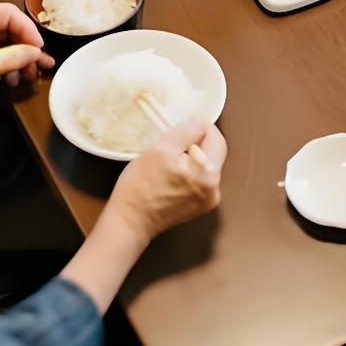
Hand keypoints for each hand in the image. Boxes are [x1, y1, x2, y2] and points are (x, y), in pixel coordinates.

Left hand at [0, 5, 53, 123]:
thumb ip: (12, 58)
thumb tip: (36, 52)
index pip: (10, 14)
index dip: (28, 31)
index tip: (38, 50)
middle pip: (9, 26)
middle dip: (26, 47)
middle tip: (39, 66)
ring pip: (5, 39)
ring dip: (18, 57)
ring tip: (26, 76)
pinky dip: (6, 61)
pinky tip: (11, 77)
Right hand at [104, 121, 226, 245]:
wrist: (129, 222)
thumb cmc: (140, 184)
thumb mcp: (160, 148)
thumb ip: (186, 132)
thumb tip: (201, 123)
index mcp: (209, 173)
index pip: (214, 135)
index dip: (197, 127)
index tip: (177, 131)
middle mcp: (215, 188)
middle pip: (214, 150)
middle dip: (195, 143)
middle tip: (171, 146)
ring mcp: (209, 199)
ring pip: (207, 163)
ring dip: (192, 157)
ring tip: (169, 162)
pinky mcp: (201, 206)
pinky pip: (201, 177)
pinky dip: (190, 171)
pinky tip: (172, 176)